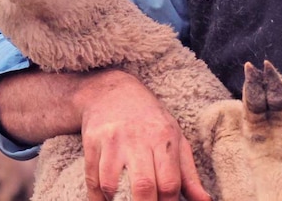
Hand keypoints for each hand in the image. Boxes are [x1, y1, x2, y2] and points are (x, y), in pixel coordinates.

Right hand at [76, 69, 210, 200]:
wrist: (113, 91)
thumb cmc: (151, 120)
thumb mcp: (175, 139)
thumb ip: (189, 174)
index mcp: (164, 138)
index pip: (170, 182)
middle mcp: (138, 138)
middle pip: (143, 186)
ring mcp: (113, 141)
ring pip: (112, 185)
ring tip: (126, 200)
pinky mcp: (92, 143)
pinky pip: (92, 180)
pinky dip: (98, 197)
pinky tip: (107, 200)